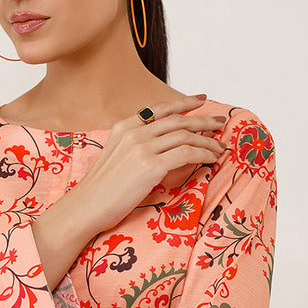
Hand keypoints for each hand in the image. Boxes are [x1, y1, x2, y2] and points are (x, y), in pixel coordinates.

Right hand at [32, 94, 225, 289]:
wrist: (86, 207)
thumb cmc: (100, 190)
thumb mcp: (116, 157)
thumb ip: (135, 146)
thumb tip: (162, 146)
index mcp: (124, 127)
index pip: (160, 108)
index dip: (184, 102)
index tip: (201, 100)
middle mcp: (134, 132)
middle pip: (178, 119)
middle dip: (204, 120)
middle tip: (221, 123)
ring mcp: (142, 148)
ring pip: (186, 135)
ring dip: (208, 140)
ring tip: (220, 147)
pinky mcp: (151, 166)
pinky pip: (187, 153)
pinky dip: (204, 154)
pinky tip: (212, 159)